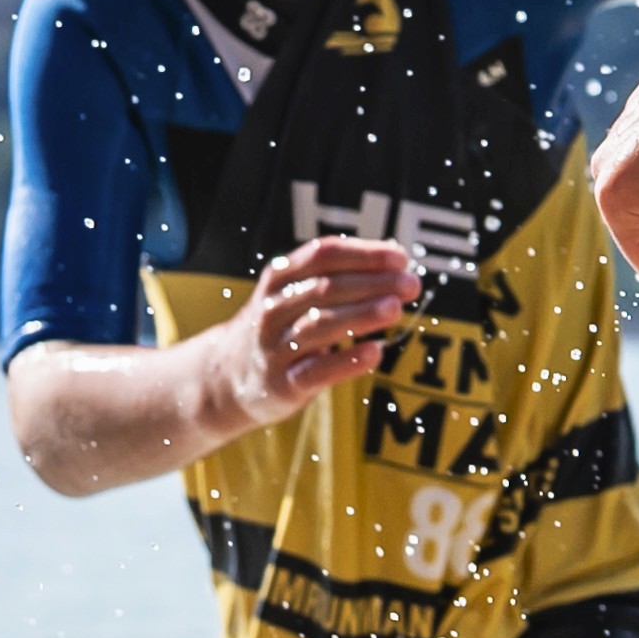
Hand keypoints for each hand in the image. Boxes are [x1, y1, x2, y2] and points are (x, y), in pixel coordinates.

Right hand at [214, 236, 412, 425]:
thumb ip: (339, 276)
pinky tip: (375, 352)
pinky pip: (316, 371)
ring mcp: (275, 347)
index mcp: (279, 277)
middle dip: (372, 283)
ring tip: (395, 309)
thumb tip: (397, 259)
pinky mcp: (282, 383)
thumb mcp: (295, 292)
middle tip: (410, 285)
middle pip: (326, 288)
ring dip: (361, 315)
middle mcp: (273, 308)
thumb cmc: (281, 326)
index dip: (364, 254)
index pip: (323, 255)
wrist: (228, 377)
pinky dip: (346, 361)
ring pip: (319, 326)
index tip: (400, 259)